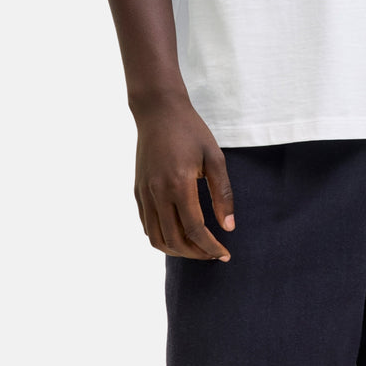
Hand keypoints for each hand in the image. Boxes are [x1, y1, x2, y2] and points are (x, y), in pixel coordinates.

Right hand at [133, 95, 235, 260]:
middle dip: (196, 254)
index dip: (211, 247)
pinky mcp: (138, 190)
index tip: (225, 254)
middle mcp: (158, 193)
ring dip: (177, 250)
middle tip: (213, 253)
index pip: (195, 230)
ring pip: (156, 238)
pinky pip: (147, 225)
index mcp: (179, 184)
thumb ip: (222, 194)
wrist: (159, 111)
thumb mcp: (214, 157)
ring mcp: (144, 193)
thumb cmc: (191, 131)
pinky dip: (161, 237)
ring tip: (196, 249)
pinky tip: (178, 234)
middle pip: (174, 240)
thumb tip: (228, 227)